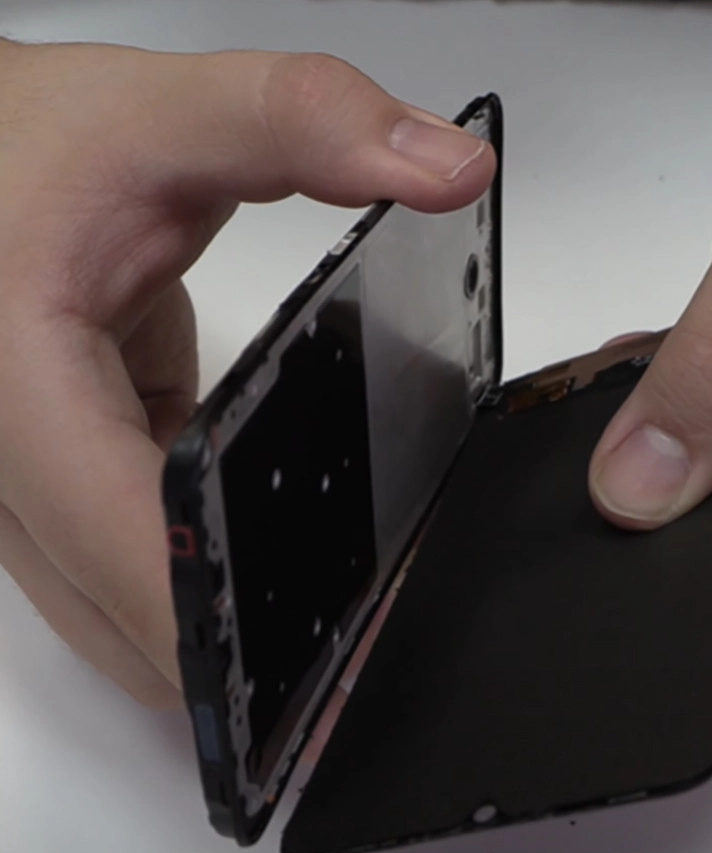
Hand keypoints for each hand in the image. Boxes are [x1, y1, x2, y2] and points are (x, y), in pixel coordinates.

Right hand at [0, 40, 493, 706]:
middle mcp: (11, 469)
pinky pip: (137, 565)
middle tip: (366, 652)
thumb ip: (305, 120)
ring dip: (221, 636)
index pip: (126, 552)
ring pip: (124, 619)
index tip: (333, 662)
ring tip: (339, 629)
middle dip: (243, 661)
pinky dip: (205, 579)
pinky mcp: (69, 485)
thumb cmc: (23, 141)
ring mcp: (33, 493)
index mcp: (16, 395)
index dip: (227, 628)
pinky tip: (286, 563)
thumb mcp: (162, 112)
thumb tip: (448, 167)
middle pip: (131, 626)